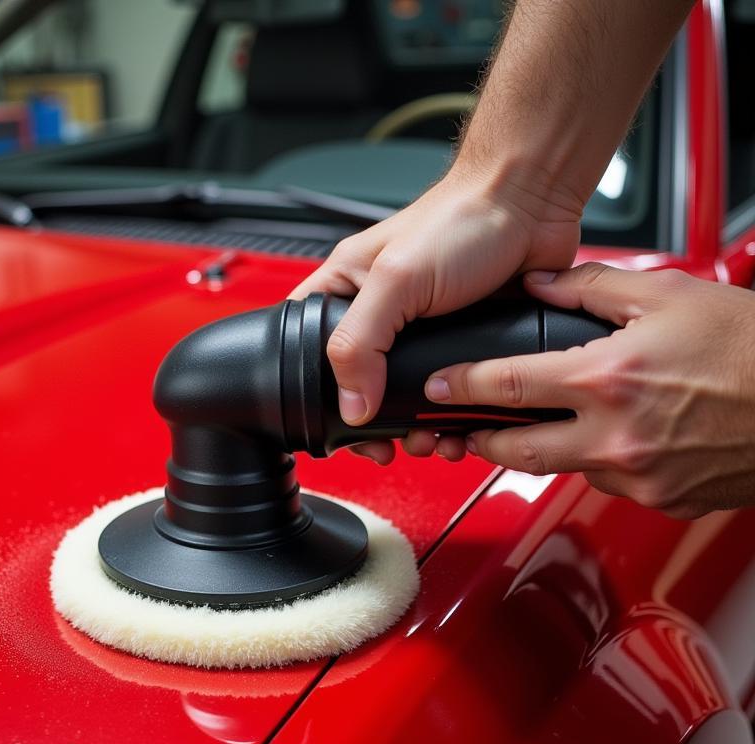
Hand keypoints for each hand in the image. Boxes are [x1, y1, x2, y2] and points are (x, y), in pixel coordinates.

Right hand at [288, 162, 582, 463]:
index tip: (335, 425)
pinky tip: (460, 429)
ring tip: (430, 441)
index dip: (310, 390)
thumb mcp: (397, 280)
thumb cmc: (463, 219)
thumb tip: (351, 406)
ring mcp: (420, 332)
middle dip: (372, 424)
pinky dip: (453, 419)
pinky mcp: (459, 343)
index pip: (305, 346)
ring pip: (404, 398)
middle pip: (357, 385)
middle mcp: (380, 313)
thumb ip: (362, 342)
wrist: (531, 206)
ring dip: (415, 429)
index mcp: (345, 289)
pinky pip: (449, 394)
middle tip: (386, 445)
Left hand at [422, 263, 754, 517]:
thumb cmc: (750, 348)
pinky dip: (597, 462)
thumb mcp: (668, 294)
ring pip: (562, 469)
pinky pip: (608, 484)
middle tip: (465, 430)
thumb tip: (542, 284)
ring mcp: (637, 475)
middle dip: (481, 440)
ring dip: (542, 450)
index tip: (435, 389)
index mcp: (607, 379)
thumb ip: (593, 288)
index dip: (458, 387)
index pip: (506, 386)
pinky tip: (610, 439)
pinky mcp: (659, 499)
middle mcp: (614, 436)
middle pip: (515, 449)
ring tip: (540, 427)